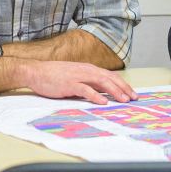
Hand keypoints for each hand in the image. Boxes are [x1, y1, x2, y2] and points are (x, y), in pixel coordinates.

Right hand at [18, 60, 137, 104]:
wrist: (37, 72)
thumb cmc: (56, 76)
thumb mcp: (77, 77)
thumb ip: (89, 83)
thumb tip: (104, 92)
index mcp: (89, 69)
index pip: (111, 76)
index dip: (123, 84)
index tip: (133, 93)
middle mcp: (87, 70)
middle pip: (110, 78)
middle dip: (123, 88)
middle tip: (133, 98)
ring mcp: (78, 76)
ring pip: (101, 82)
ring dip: (114, 91)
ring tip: (123, 100)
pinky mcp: (69, 84)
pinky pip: (85, 89)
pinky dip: (95, 95)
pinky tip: (103, 102)